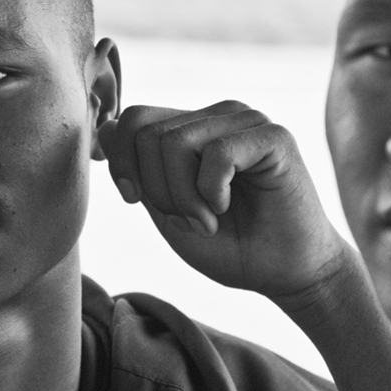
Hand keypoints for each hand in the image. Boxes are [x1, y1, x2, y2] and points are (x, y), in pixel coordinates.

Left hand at [98, 101, 345, 308]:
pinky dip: (211, 194)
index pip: (132, 119)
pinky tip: (228, 208)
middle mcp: (217, 115)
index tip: (137, 200)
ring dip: (183, 198)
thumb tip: (105, 128)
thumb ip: (139, 170)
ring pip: (175, 143)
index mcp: (192, 127)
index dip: (121, 164)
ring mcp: (246, 120)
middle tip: (189, 220)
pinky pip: (215, 154)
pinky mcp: (274, 137)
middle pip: (146, 134)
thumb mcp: (166, 208)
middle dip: (156, 191)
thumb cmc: (229, 245)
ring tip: (208, 220)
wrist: (286, 274)